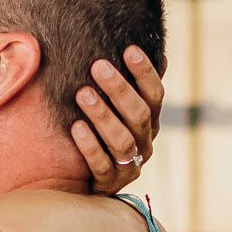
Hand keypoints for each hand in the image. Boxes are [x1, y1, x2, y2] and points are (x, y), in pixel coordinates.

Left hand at [72, 46, 166, 187]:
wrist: (86, 184)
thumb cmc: (101, 135)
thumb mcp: (116, 109)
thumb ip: (131, 84)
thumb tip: (148, 46)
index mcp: (150, 121)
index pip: (155, 94)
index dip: (145, 72)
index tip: (129, 49)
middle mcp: (145, 143)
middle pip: (140, 115)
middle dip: (120, 90)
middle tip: (98, 66)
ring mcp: (129, 166)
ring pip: (123, 140)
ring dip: (103, 115)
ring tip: (82, 94)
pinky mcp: (109, 184)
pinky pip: (102, 165)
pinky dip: (90, 146)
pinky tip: (75, 127)